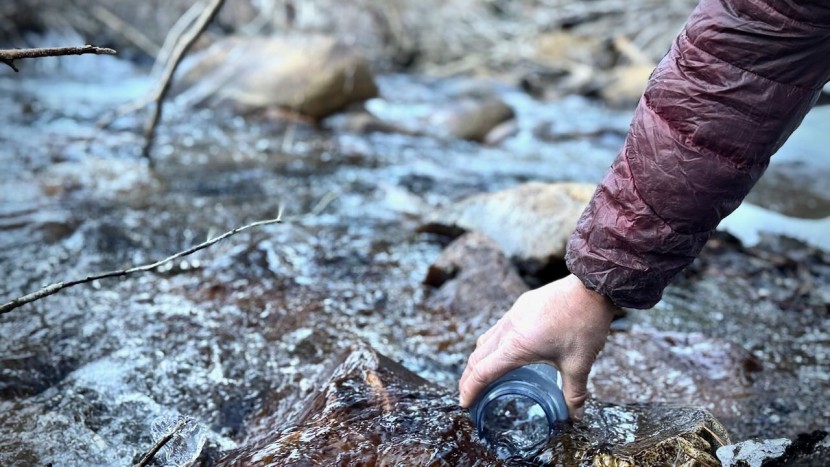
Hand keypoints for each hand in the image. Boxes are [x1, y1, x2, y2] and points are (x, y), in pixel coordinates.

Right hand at [458, 274, 616, 418]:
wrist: (591, 286)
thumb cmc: (584, 324)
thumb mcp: (579, 364)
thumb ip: (574, 393)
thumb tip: (575, 416)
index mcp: (516, 345)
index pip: (482, 371)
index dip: (470, 390)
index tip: (465, 405)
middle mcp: (508, 329)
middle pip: (477, 356)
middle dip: (468, 378)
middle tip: (468, 395)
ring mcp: (513, 315)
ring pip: (485, 340)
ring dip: (478, 359)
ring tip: (480, 374)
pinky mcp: (521, 306)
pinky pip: (498, 328)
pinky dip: (491, 345)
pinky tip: (504, 350)